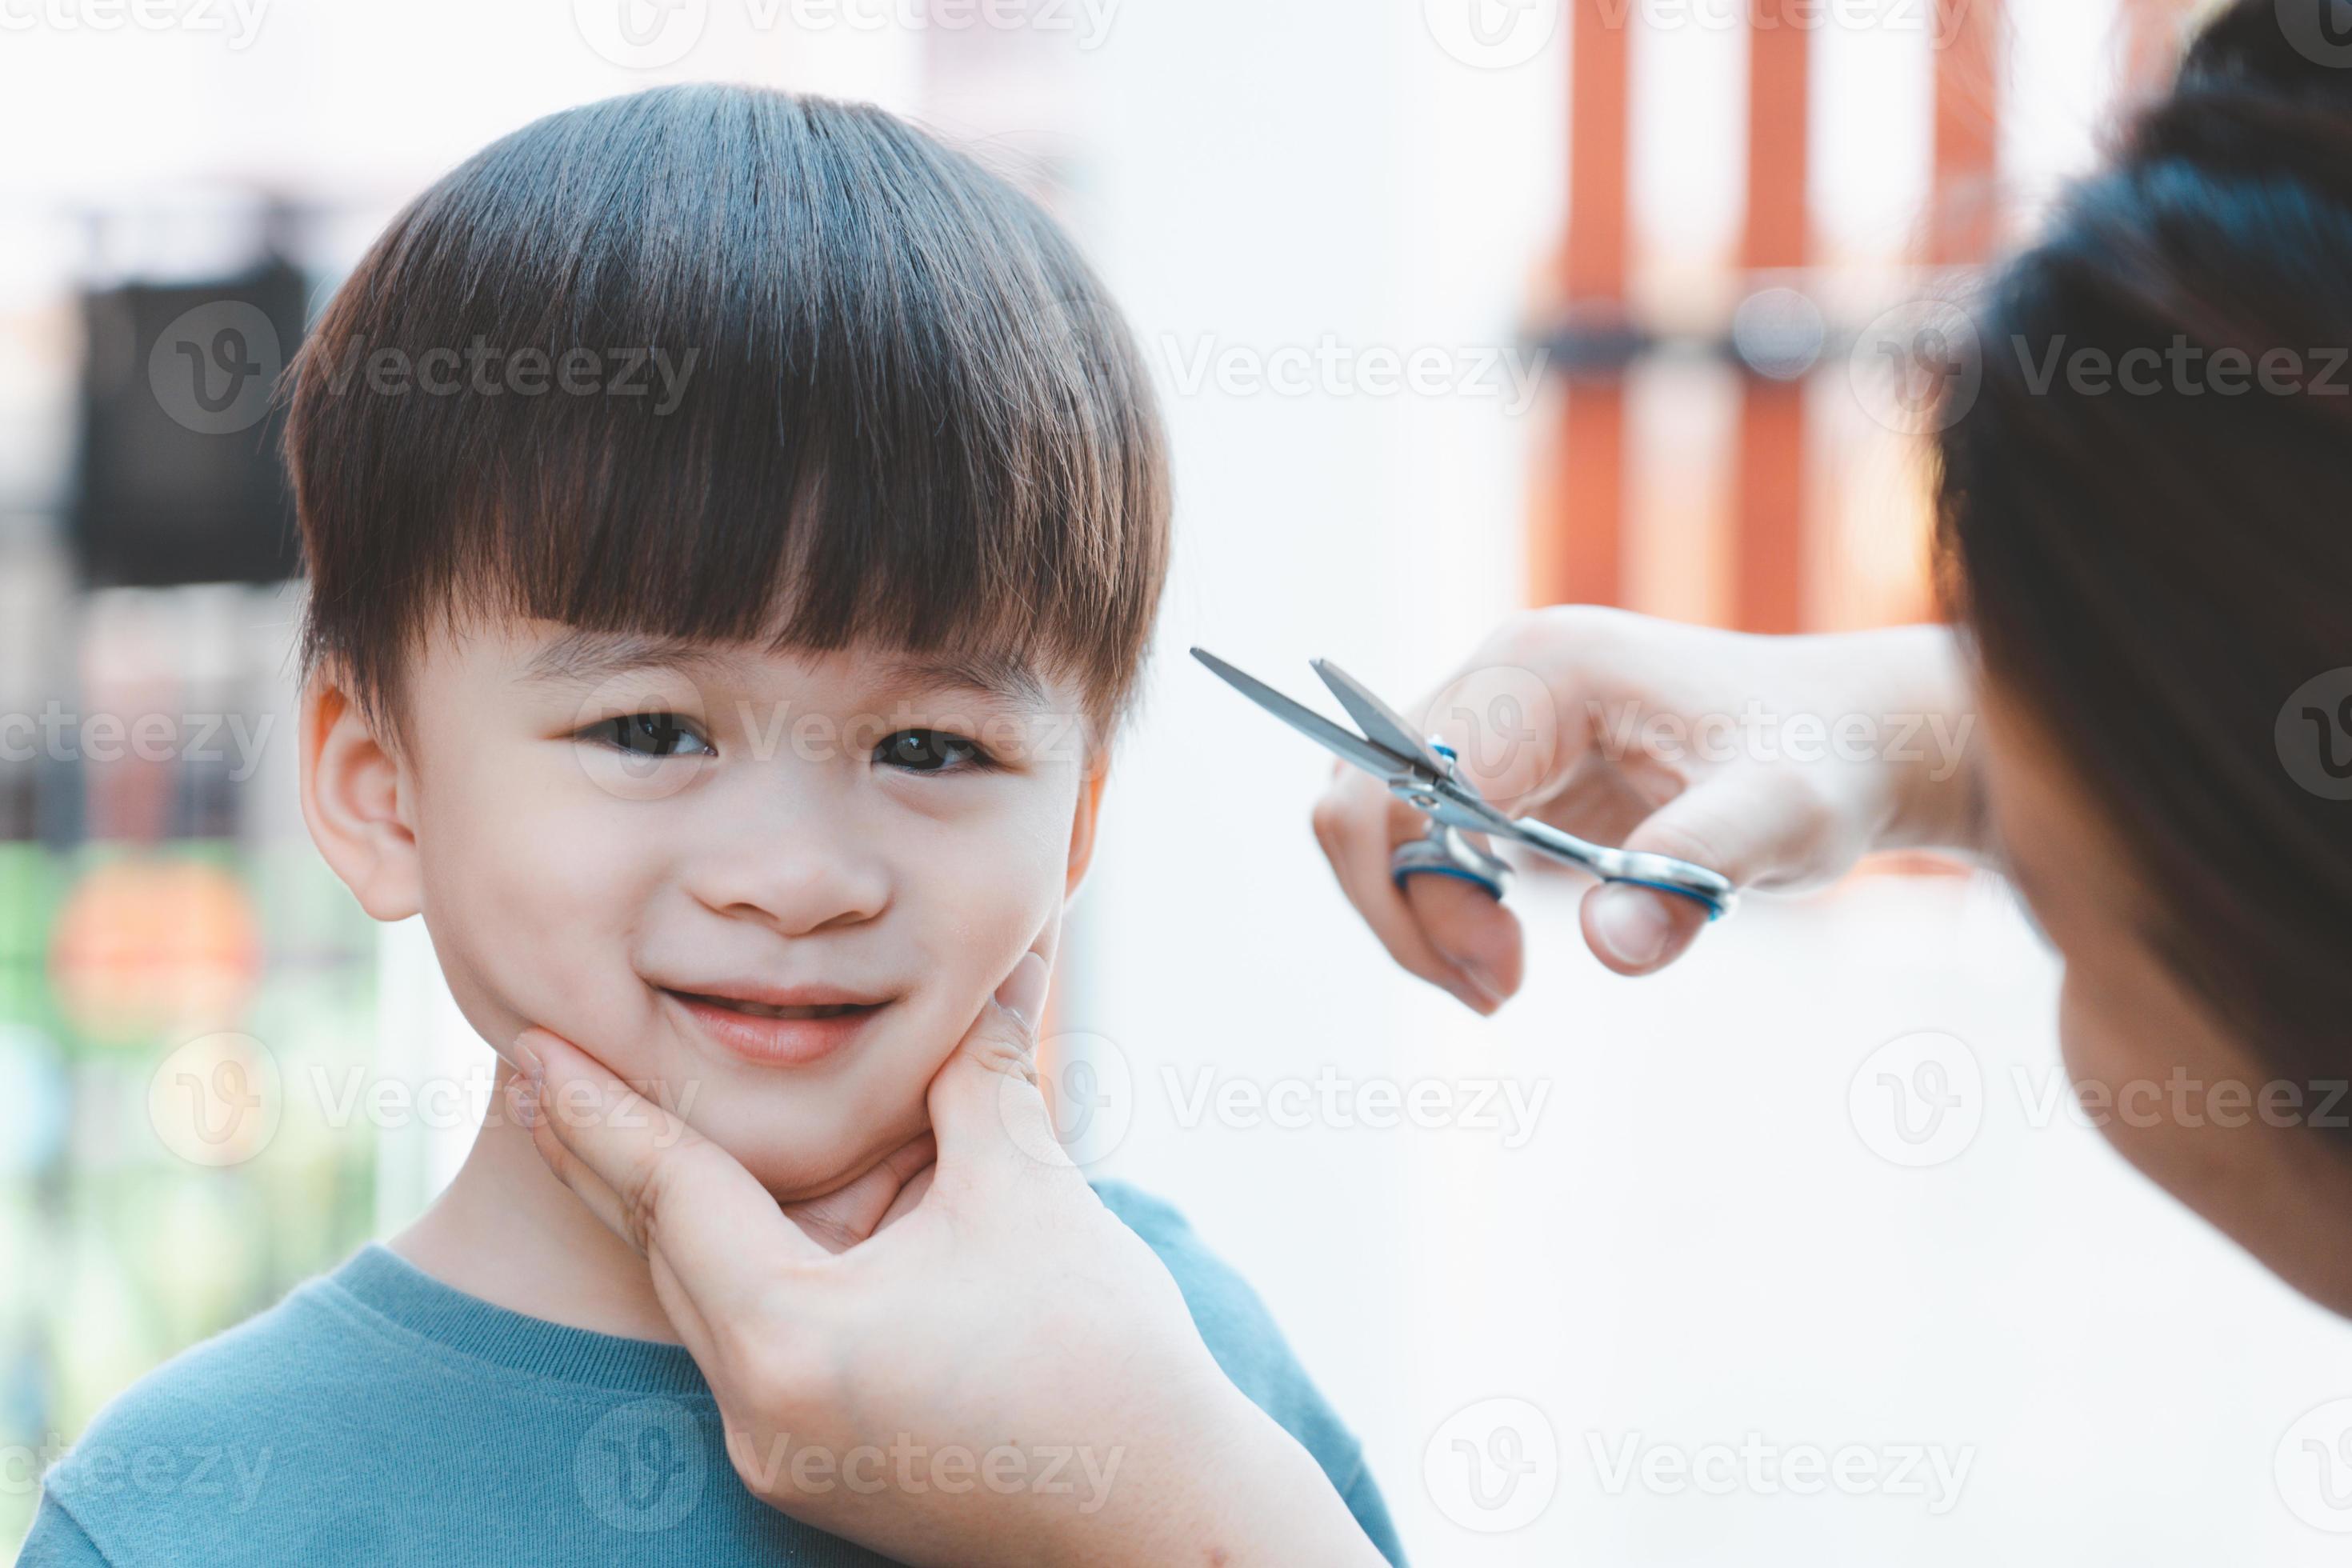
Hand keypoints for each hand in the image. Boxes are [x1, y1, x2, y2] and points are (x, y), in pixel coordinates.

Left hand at [504, 955, 1385, 1567]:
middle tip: (533, 1070)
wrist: (1169, 1521)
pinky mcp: (821, 1472)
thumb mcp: (1029, 1193)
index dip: (597, 1108)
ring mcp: (783, 1456)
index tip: (524, 1045)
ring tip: (639, 1120)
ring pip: (712, 1301)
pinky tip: (770, 1212)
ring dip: (689, 1213)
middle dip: (607, 1156)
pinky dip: (757, 1267)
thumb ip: (978, 1077)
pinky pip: (759, 1344)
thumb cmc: (1106, 1361)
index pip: (669, 1195)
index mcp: (789, 1341)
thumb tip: (1001, 963)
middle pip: (665, 1254)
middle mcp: (759, 1415)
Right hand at [1310, 607, 1982, 1007]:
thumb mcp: (1782, 819)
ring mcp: (1493, 717)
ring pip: (1378, 819)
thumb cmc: (1822, 763)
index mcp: (1540, 671)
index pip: (1399, 782)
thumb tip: (1609, 948)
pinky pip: (1417, 833)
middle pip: (1365, 799)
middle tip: (1495, 990)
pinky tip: (1502, 953)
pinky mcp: (1504, 761)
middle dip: (1403, 911)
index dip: (1421, 893)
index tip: (1506, 973)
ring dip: (1413, 912)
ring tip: (1497, 981)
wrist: (1852, 740)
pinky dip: (1438, 902)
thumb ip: (1692, 870)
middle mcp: (1497, 679)